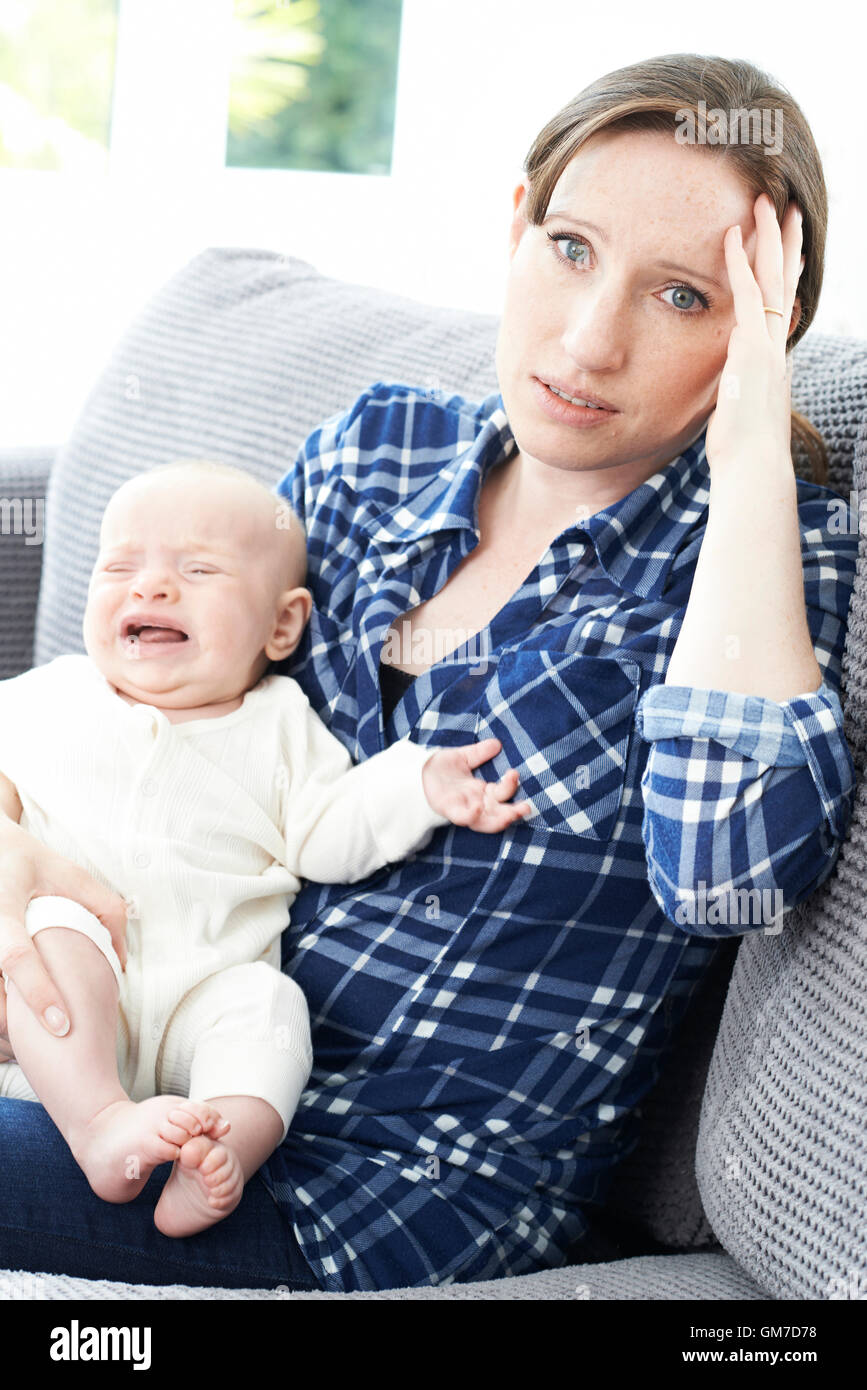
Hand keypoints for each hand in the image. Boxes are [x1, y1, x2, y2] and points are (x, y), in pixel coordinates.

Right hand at [0, 819, 128, 1050]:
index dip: (39, 993)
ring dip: (2, 1033)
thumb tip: (122, 959)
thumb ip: (104, 909)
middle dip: (12, 1030)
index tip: (62, 1026)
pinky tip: (11, 1036)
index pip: (17, 957)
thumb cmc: (31, 865)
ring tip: (24, 1051)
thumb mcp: (70, 875)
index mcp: (3, 907)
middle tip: (43, 1053)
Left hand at [421, 738, 532, 831]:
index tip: (514, 773)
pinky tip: (478, 807)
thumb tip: (497, 743)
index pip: (501, 793)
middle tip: (526, 808)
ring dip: (499, 820)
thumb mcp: (462, 757)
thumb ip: (479, 753)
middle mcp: (476, 803)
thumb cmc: (439, 768)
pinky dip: (472, 815)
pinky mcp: (450, 810)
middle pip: (499, 813)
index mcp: (482, 792)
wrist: (415, 772)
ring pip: (486, 821)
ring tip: (511, 815)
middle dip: (513, 813)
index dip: (510, 785)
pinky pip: (463, 817)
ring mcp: (464, 808)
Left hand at [704, 192, 805, 469]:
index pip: (780, 304)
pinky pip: (745, 295)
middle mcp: (775, 345)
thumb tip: (732, 385)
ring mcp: (766, 343)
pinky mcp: (751, 347)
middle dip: (786, 243)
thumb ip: (738, 390)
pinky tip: (730, 235)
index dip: (785, 273)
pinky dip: (737, 264)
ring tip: (766, 201)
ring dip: (768, 238)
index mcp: (773, 358)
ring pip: (771, 278)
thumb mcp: (741, 412)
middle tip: (787, 206)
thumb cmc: (743, 450)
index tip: (789, 248)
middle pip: (785, 281)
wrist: (754, 466)